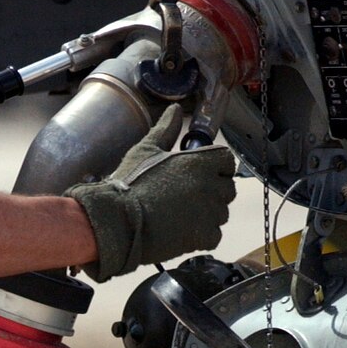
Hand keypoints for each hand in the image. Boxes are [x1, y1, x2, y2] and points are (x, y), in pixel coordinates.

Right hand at [65, 111, 235, 280]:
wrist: (118, 222)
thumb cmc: (129, 185)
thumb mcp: (146, 150)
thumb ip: (166, 129)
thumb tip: (174, 110)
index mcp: (200, 161)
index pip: (227, 160)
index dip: (217, 167)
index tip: (202, 174)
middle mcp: (210, 185)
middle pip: (228, 188)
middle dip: (213, 192)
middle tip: (187, 198)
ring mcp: (209, 213)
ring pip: (221, 213)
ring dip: (207, 215)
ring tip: (181, 216)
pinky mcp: (204, 237)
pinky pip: (214, 236)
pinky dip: (202, 236)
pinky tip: (182, 232)